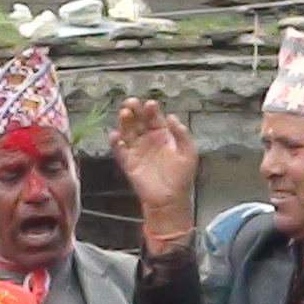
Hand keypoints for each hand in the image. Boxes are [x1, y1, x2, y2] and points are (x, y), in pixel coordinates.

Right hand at [112, 98, 200, 249]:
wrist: (171, 199)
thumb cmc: (181, 176)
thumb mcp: (188, 152)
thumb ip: (182, 133)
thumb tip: (172, 116)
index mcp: (162, 134)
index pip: (153, 117)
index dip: (151, 109)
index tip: (149, 104)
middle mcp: (147, 139)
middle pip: (137, 120)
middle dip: (134, 110)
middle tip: (131, 103)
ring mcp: (136, 150)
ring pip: (126, 131)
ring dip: (123, 122)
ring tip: (124, 114)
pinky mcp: (128, 162)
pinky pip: (119, 150)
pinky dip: (115, 142)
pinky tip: (115, 135)